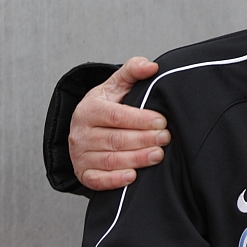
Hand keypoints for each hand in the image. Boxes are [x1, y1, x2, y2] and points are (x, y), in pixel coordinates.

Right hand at [69, 57, 170, 190]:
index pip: (117, 116)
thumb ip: (132, 71)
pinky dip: (114, 180)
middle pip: (115, 139)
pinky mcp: (83, 173)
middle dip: (144, 139)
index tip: (162, 121)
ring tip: (158, 155)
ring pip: (110, 160)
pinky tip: (133, 176)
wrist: (86, 127)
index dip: (141, 120)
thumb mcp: (116, 85)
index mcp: (89, 109)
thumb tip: (151, 66)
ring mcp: (80, 155)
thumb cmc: (106, 106)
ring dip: (136, 159)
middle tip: (166, 138)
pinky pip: (97, 180)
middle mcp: (81, 133)